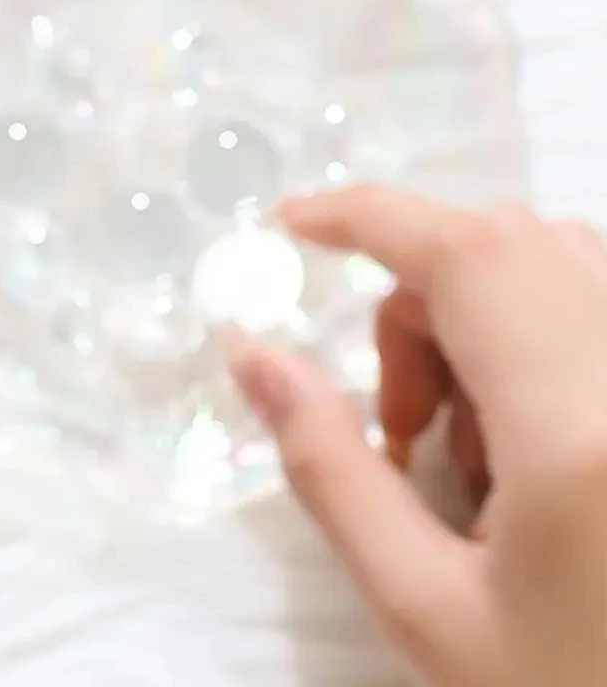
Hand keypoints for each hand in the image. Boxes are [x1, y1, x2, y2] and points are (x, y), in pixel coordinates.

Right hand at [228, 187, 606, 686]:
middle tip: (404, 430)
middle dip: (418, 304)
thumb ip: (330, 470)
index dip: (365, 213)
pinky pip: (602, 313)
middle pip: (504, 250)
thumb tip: (252, 352)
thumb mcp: (429, 611)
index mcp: (578, 428)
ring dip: (483, 322)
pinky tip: (541, 456)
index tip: (289, 227)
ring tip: (478, 461)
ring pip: (562, 270)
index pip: (463, 250)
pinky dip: (544, 342)